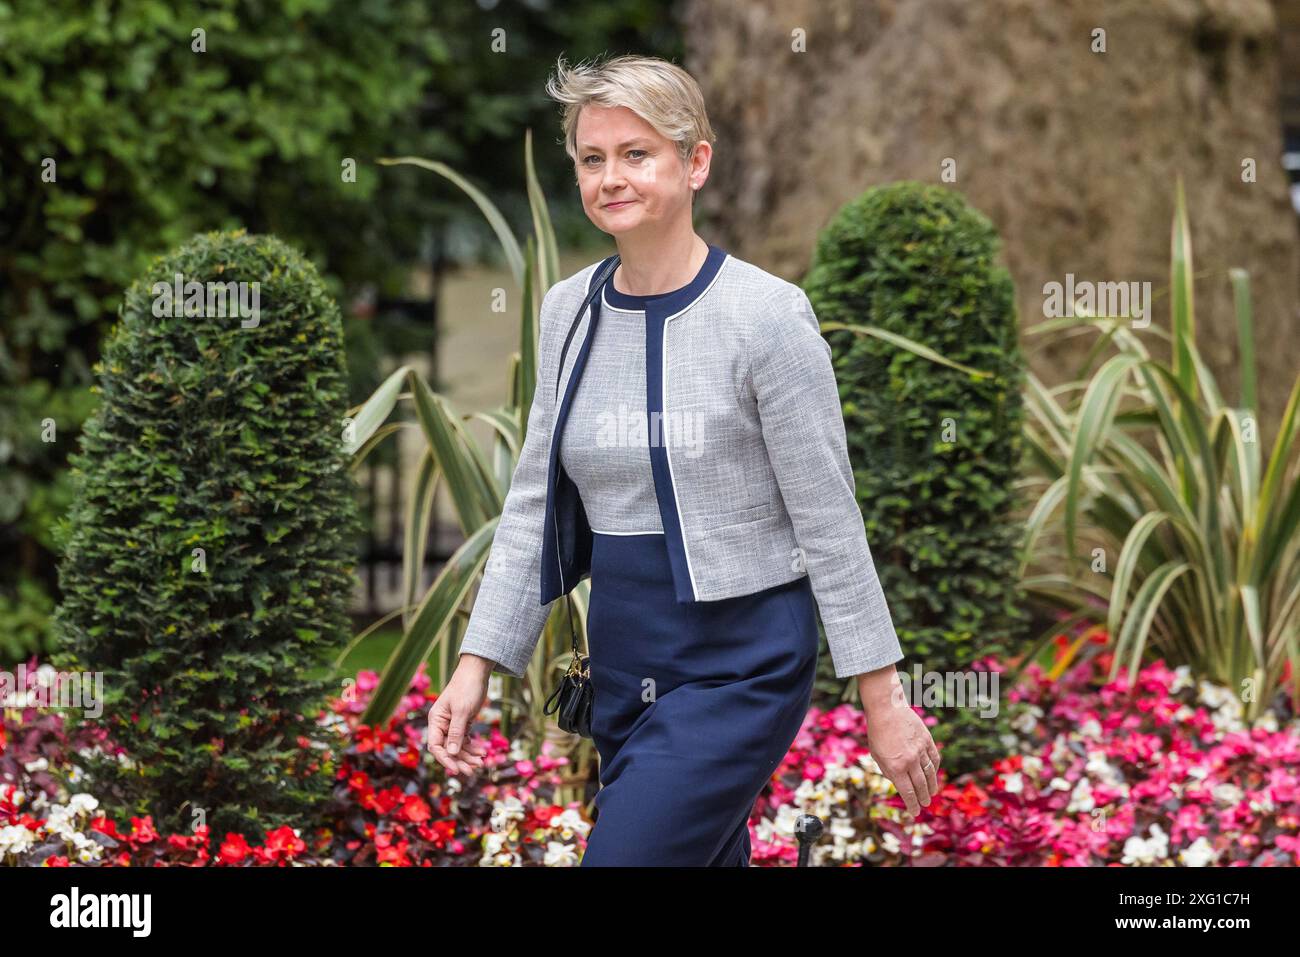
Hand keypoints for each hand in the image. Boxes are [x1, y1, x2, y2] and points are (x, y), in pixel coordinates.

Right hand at [426, 654, 491, 775]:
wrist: (476, 673)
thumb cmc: (467, 688)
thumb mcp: (462, 710)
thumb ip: (456, 732)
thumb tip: (451, 753)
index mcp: (436, 720)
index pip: (435, 746)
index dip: (445, 759)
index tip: (456, 769)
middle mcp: (441, 724)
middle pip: (448, 749)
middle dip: (460, 760)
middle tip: (473, 770)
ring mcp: (452, 724)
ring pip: (457, 746)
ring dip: (468, 755)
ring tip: (481, 762)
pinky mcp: (462, 723)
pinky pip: (465, 740)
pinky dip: (472, 746)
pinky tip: (482, 752)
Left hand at [858, 669, 939, 817]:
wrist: (886, 708)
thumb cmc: (877, 732)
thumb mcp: (877, 755)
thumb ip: (888, 771)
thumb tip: (899, 784)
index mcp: (895, 766)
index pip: (907, 792)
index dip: (912, 805)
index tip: (914, 813)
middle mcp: (909, 760)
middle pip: (920, 785)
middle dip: (923, 798)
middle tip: (924, 805)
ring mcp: (920, 750)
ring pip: (930, 774)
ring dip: (932, 786)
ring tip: (931, 794)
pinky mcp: (927, 740)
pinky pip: (934, 759)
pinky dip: (935, 769)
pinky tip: (934, 775)